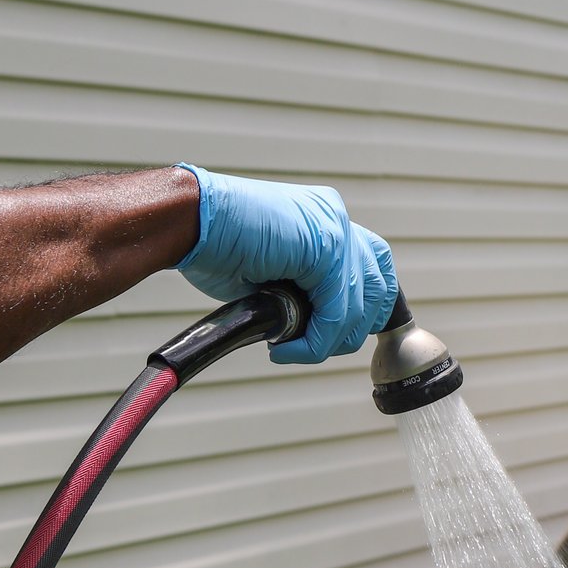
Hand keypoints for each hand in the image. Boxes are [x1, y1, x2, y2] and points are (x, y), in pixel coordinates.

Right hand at [174, 166, 395, 362]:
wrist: (189, 221)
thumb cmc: (215, 245)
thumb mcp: (273, 271)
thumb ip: (304, 290)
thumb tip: (317, 326)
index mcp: (328, 219)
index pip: (373, 268)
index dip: (365, 308)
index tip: (340, 334)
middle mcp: (337, 219)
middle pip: (378, 288)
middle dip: (351, 330)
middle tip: (310, 347)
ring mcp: (336, 230)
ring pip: (359, 307)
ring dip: (326, 341)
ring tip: (288, 348)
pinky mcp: (326, 249)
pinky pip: (336, 313)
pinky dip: (313, 341)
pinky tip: (284, 348)